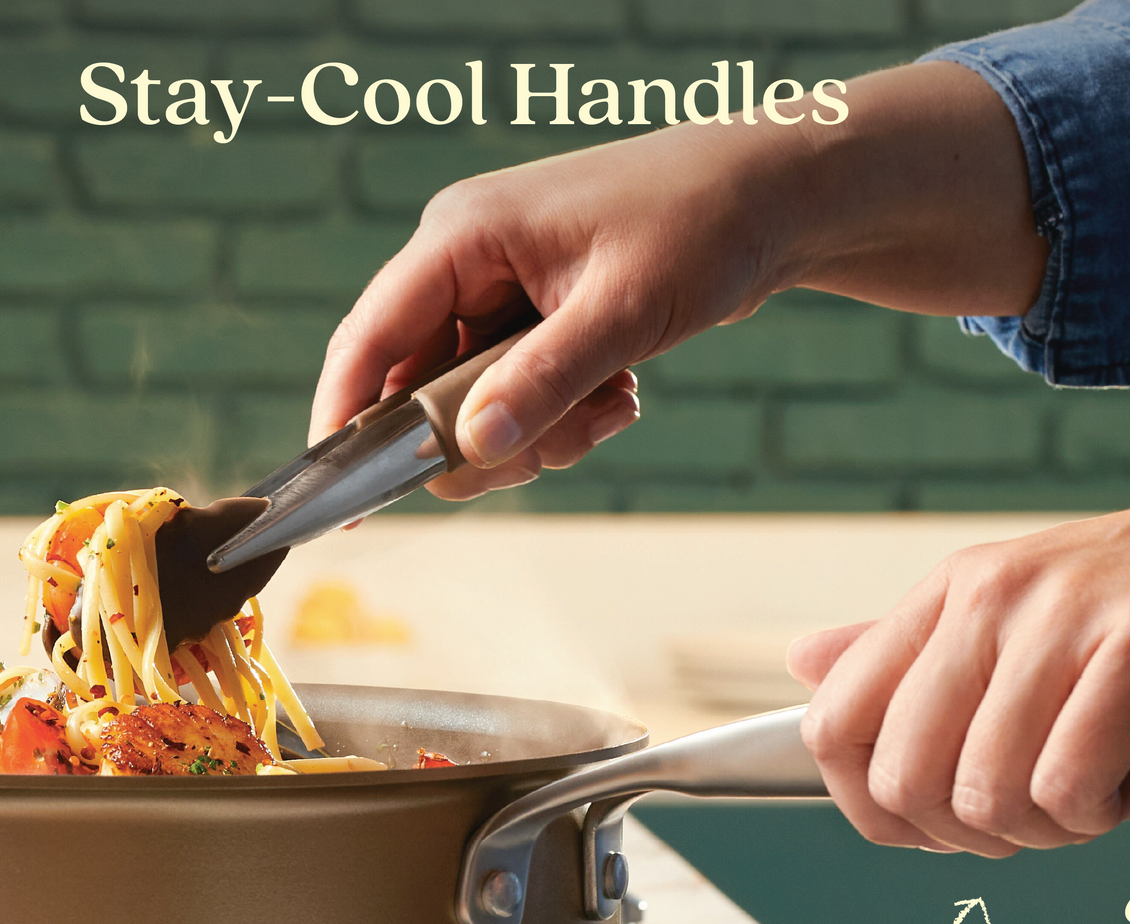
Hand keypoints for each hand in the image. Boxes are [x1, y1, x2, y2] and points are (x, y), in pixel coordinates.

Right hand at [309, 63, 1044, 498]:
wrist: (770, 204)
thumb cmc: (698, 228)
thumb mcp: (621, 313)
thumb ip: (542, 383)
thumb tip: (472, 449)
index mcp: (463, 238)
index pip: (372, 338)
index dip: (348, 419)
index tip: (343, 496)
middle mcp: (471, 264)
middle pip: (427, 390)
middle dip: (489, 437)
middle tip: (554, 444)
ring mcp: (506, 295)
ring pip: (484, 406)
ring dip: (545, 429)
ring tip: (610, 403)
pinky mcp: (543, 322)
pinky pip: (528, 398)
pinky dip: (571, 415)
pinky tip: (621, 392)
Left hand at [788, 421, 1129, 855]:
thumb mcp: (1016, 611)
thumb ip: (908, 651)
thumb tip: (807, 666)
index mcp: (947, 594)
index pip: (833, 723)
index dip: (867, 806)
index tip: (934, 825)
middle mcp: (989, 599)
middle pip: (900, 778)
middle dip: (960, 835)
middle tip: (1029, 818)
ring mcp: (1061, 619)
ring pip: (984, 794)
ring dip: (1041, 831)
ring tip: (1093, 795)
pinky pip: (1067, 785)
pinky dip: (1097, 816)